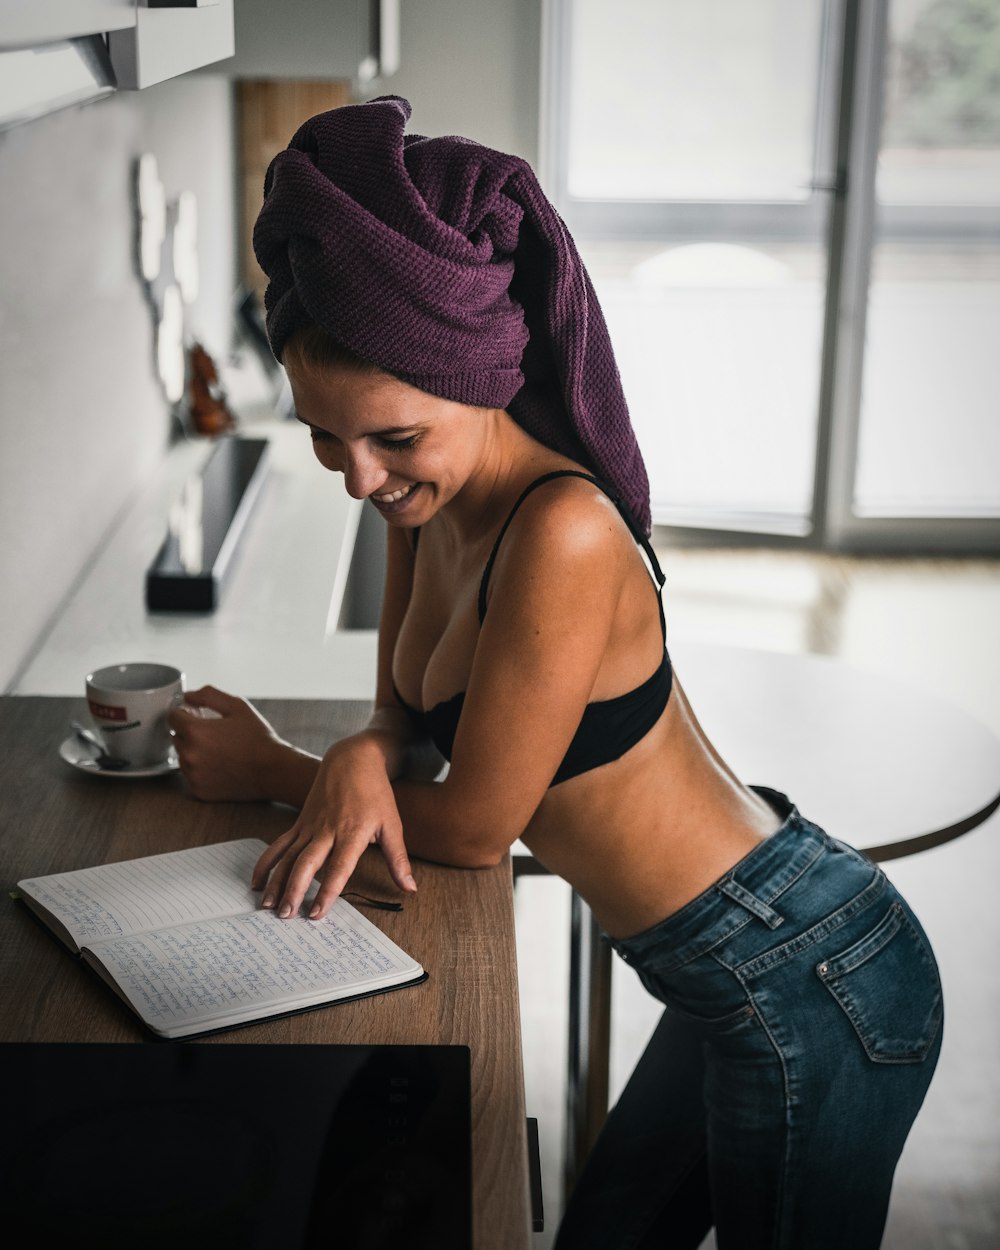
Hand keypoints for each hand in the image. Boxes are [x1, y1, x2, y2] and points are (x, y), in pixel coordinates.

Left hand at [168, 686, 293, 801]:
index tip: (198, 716)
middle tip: (215, 734)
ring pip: (183, 757)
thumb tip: (188, 696)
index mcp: (195, 731)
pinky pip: (192, 775)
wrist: (273, 771)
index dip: (186, 713)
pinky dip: (201, 770)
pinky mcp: (199, 790)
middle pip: (176, 737)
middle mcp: (189, 755)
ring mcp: (193, 775)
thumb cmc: (258, 738)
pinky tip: (221, 765)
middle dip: (190, 733)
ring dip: (194, 752)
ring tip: (220, 751)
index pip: (173, 717)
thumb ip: (208, 695)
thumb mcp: (238, 706)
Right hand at [251, 737, 416, 920]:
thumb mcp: (393, 824)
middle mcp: (327, 830)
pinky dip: (266, 864)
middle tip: (287, 916)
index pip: (338, 867)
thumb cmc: (375, 793)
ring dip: (277, 882)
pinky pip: (279, 845)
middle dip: (294, 890)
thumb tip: (410, 889)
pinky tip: (257, 883)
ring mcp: (310, 826)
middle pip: (306, 863)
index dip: (327, 891)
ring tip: (269, 906)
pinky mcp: (299, 823)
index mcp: (352, 832)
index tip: (317, 913)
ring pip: (288, 857)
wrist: (352, 759)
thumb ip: (399, 859)